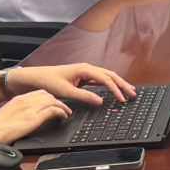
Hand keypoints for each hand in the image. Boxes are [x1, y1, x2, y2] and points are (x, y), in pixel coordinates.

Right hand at [0, 90, 76, 144]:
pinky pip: (53, 110)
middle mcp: (26, 101)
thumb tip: (27, 115)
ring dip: (62, 106)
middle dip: (58, 100)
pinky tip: (63, 117)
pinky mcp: (33, 118)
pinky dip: (61, 112)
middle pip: (48, 95)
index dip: (50, 97)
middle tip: (64, 108)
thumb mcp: (8, 113)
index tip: (55, 103)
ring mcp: (30, 109)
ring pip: (53, 100)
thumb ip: (19, 111)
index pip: (40, 93)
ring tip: (66, 113)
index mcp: (19, 99)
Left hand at [9, 63, 133, 106]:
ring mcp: (85, 72)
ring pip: (107, 77)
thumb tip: (101, 101)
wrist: (36, 77)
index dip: (116, 89)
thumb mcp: (66, 92)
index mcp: (85, 69)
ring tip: (128, 91)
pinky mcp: (83, 77)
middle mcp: (87, 68)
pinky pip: (100, 80)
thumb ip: (84, 96)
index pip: (106, 79)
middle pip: (110, 75)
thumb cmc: (49, 81)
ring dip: (118, 84)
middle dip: (123, 84)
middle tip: (133, 94)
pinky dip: (109, 85)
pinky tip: (114, 90)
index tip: (123, 98)